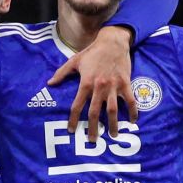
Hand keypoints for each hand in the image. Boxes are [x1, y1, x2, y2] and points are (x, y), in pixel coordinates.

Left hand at [48, 25, 135, 141]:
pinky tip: (133, 121)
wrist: (112, 42)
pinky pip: (130, 100)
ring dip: (113, 124)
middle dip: (93, 128)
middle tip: (92, 141)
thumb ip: (62, 73)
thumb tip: (50, 83)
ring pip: (113, 110)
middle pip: (95, 112)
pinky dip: (133, 111)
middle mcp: (99, 87)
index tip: (72, 130)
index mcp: (86, 82)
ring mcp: (114, 86)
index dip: (74, 119)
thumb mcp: (74, 61)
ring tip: (113, 135)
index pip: (78, 105)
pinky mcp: (125, 83)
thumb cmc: (92, 52)